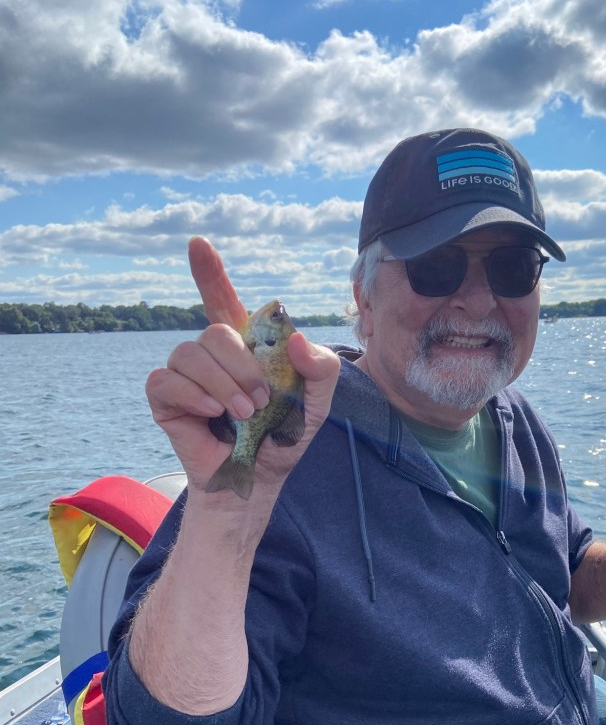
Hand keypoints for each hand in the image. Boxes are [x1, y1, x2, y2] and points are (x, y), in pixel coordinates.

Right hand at [145, 237, 339, 495]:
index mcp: (245, 347)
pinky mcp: (165, 399)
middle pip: (215, 331)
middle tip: (261, 402)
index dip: (210, 272)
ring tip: (242, 415)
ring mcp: (184, 375)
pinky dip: (194, 395)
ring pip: (189, 352)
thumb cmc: (283, 439)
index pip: (223, 300)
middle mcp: (211, 355)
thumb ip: (322, 370)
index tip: (197, 244)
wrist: (257, 481)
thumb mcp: (316, 405)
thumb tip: (296, 340)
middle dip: (242, 365)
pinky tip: (214, 414)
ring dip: (221, 383)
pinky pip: (166, 380)